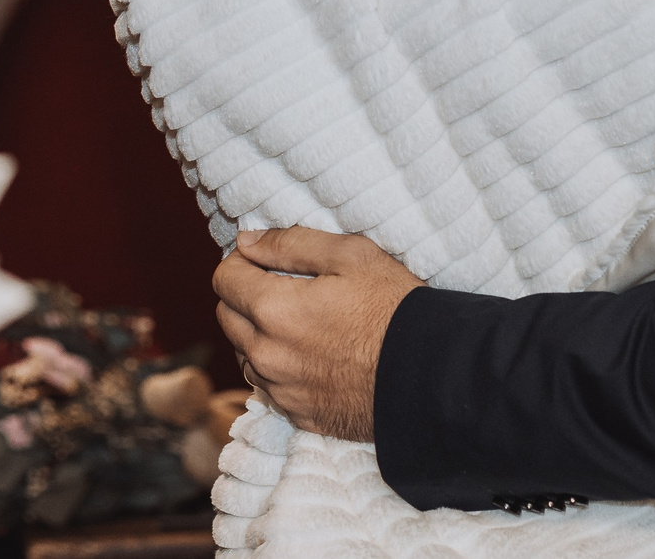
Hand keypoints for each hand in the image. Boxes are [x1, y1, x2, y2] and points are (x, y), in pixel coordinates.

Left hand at [212, 227, 422, 442]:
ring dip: (258, 334)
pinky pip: (269, 385)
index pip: (224, 279)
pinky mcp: (298, 413)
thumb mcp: (352, 256)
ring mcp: (281, 389)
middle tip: (284, 286)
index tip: (264, 259)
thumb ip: (291, 243)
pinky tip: (313, 354)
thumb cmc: (394, 309)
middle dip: (246, 296)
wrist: (429, 376)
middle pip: (226, 317)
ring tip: (301, 321)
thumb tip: (246, 241)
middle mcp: (267, 354)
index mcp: (274, 310)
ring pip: (245, 353)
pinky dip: (279, 366)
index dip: (241, 261)